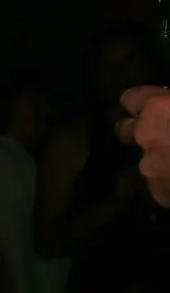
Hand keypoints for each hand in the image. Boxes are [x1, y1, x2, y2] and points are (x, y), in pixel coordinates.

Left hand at [118, 86, 169, 207]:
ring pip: (147, 160)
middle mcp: (146, 136)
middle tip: (166, 134)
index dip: (142, 102)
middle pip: (126, 130)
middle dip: (141, 131)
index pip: (131, 98)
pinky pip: (162, 185)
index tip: (155, 106)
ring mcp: (150, 168)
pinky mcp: (161, 194)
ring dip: (162, 160)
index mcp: (158, 109)